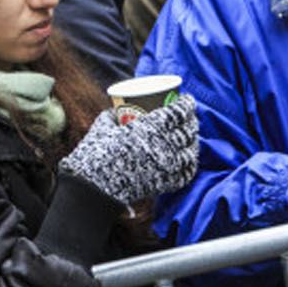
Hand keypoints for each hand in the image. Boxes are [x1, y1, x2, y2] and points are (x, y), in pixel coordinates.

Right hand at [59, 95, 199, 206]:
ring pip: (191, 150)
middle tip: (188, 117)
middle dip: (191, 120)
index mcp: (150, 128)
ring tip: (189, 138)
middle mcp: (164, 145)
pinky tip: (187, 159)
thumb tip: (115, 110)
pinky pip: (187, 173)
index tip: (186, 99)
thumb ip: (111, 116)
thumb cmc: (94, 155)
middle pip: (188, 129)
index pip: (179, 112)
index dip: (187, 103)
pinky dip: (189, 164)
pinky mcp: (166, 183)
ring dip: (193, 142)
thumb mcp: (102, 128)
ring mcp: (167, 166)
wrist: (95, 187)